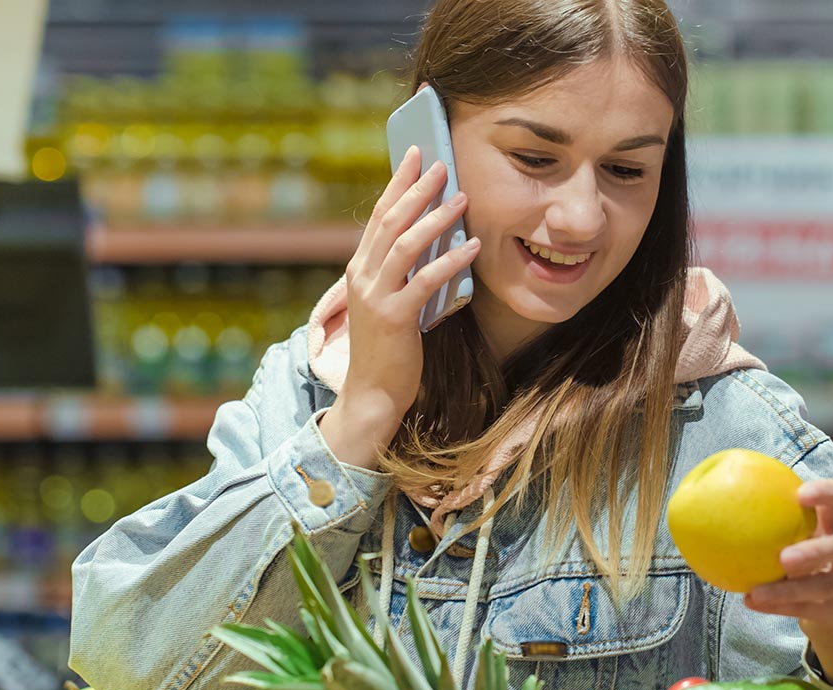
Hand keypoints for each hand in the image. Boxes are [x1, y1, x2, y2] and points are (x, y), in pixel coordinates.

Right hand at [341, 145, 480, 421]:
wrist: (373, 392)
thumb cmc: (389, 348)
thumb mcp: (391, 301)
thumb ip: (403, 273)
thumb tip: (435, 240)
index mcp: (360, 269)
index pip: (379, 216)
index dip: (398, 183)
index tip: (417, 154)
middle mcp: (363, 277)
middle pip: (390, 222)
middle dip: (417, 189)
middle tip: (442, 164)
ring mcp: (375, 296)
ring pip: (405, 245)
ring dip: (436, 218)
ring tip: (463, 198)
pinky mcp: (394, 318)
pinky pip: (424, 281)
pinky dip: (450, 261)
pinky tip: (472, 246)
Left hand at [744, 478, 832, 634]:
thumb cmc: (805, 556)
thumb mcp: (796, 534)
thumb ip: (770, 518)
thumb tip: (713, 500)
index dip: (827, 492)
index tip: (800, 494)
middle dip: (815, 551)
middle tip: (784, 559)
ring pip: (823, 586)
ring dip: (788, 590)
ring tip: (757, 592)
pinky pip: (806, 608)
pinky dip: (778, 606)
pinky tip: (750, 602)